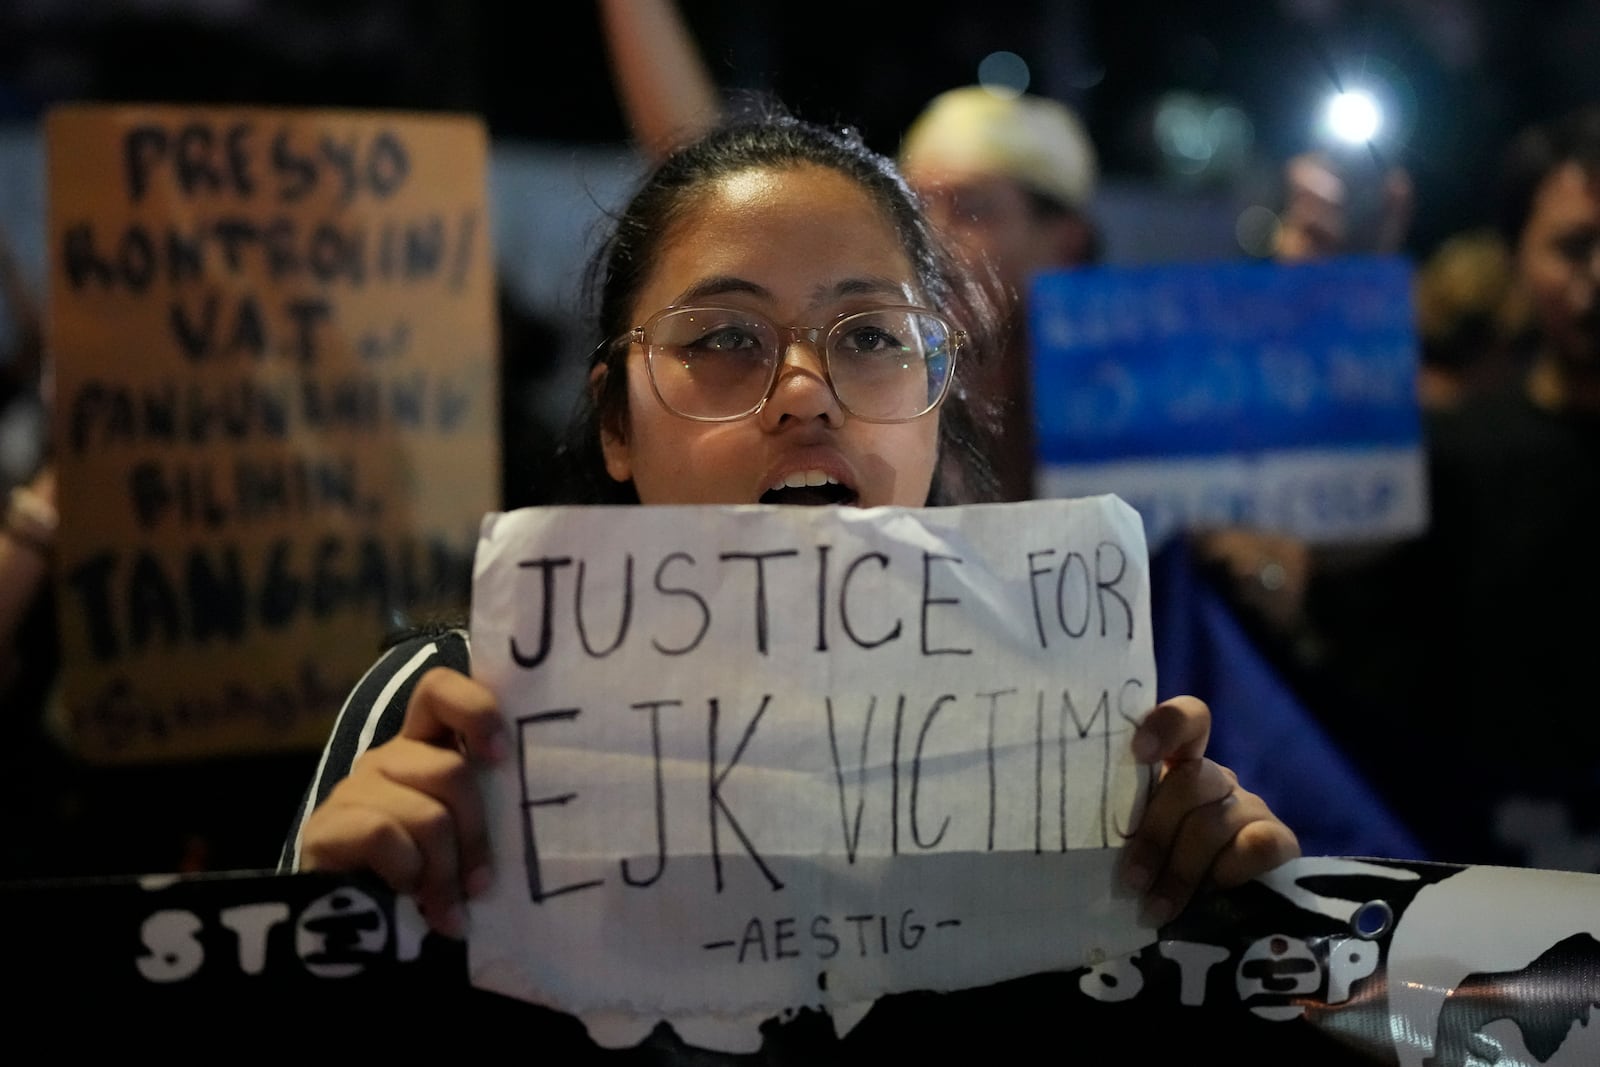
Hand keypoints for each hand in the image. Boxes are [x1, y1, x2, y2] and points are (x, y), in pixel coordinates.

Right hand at [299, 667, 506, 936]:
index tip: (500, 757)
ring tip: (447, 908)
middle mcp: (389, 759)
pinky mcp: (326, 827)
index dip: (474, 710)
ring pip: (427, 814)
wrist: (348, 937)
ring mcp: (354, 789)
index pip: (439, 690)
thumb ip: (489, 812)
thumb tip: (539, 813)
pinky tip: (406, 898)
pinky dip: (407, 873)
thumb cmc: (427, 882)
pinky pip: (384, 836)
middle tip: (480, 886)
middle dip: (475, 836)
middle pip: (451, 771)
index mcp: (426, 749)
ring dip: (445, 870)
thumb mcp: (465, 839)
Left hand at [1119, 696, 1299, 926]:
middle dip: (1155, 834)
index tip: (1138, 752)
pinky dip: (1227, 874)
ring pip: (1213, 822)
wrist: (1228, 925)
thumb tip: (1077, 842)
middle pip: (1190, 780)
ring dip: (1181, 870)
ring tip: (1156, 909)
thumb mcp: (1136, 848)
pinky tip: (1212, 898)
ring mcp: (1251, 808)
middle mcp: (1217, 780)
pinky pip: (1256, 846)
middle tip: (1131, 880)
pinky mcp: (1281, 842)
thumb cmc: (1159, 876)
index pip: (1187, 721)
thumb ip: (1120, 831)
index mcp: (1180, 770)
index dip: (1167, 726)